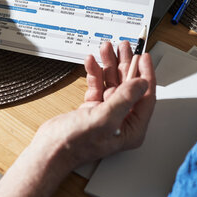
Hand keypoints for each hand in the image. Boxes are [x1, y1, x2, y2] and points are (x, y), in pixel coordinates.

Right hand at [31, 41, 155, 168]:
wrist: (50, 149)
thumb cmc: (76, 144)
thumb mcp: (104, 119)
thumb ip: (125, 99)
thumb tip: (142, 83)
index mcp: (132, 127)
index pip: (146, 96)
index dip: (145, 73)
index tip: (143, 56)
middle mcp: (122, 120)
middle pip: (129, 85)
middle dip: (126, 63)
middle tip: (124, 47)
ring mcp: (107, 113)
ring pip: (113, 82)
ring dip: (109, 64)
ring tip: (106, 48)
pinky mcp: (93, 108)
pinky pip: (98, 85)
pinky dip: (95, 73)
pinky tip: (91, 61)